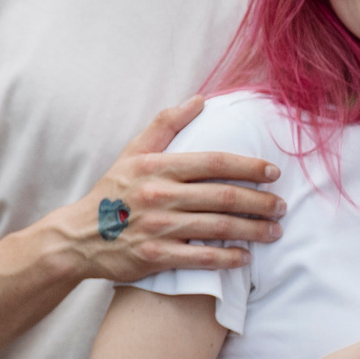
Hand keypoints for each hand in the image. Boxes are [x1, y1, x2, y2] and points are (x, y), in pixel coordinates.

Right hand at [53, 98, 286, 283]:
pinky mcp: (156, 256)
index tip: (273, 172)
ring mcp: (158, 228)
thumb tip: (199, 100)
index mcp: (156, 167)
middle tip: (281, 205)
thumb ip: (166, 125)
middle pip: (223, 196)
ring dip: (253, 230)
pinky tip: (245, 256)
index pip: (213, 162)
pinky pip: (202, 258)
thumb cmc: (111, 192)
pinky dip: (229, 257)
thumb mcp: (132, 152)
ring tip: (274, 230)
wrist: (78, 237)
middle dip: (260, 201)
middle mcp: (159, 195)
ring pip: (219, 227)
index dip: (248, 166)